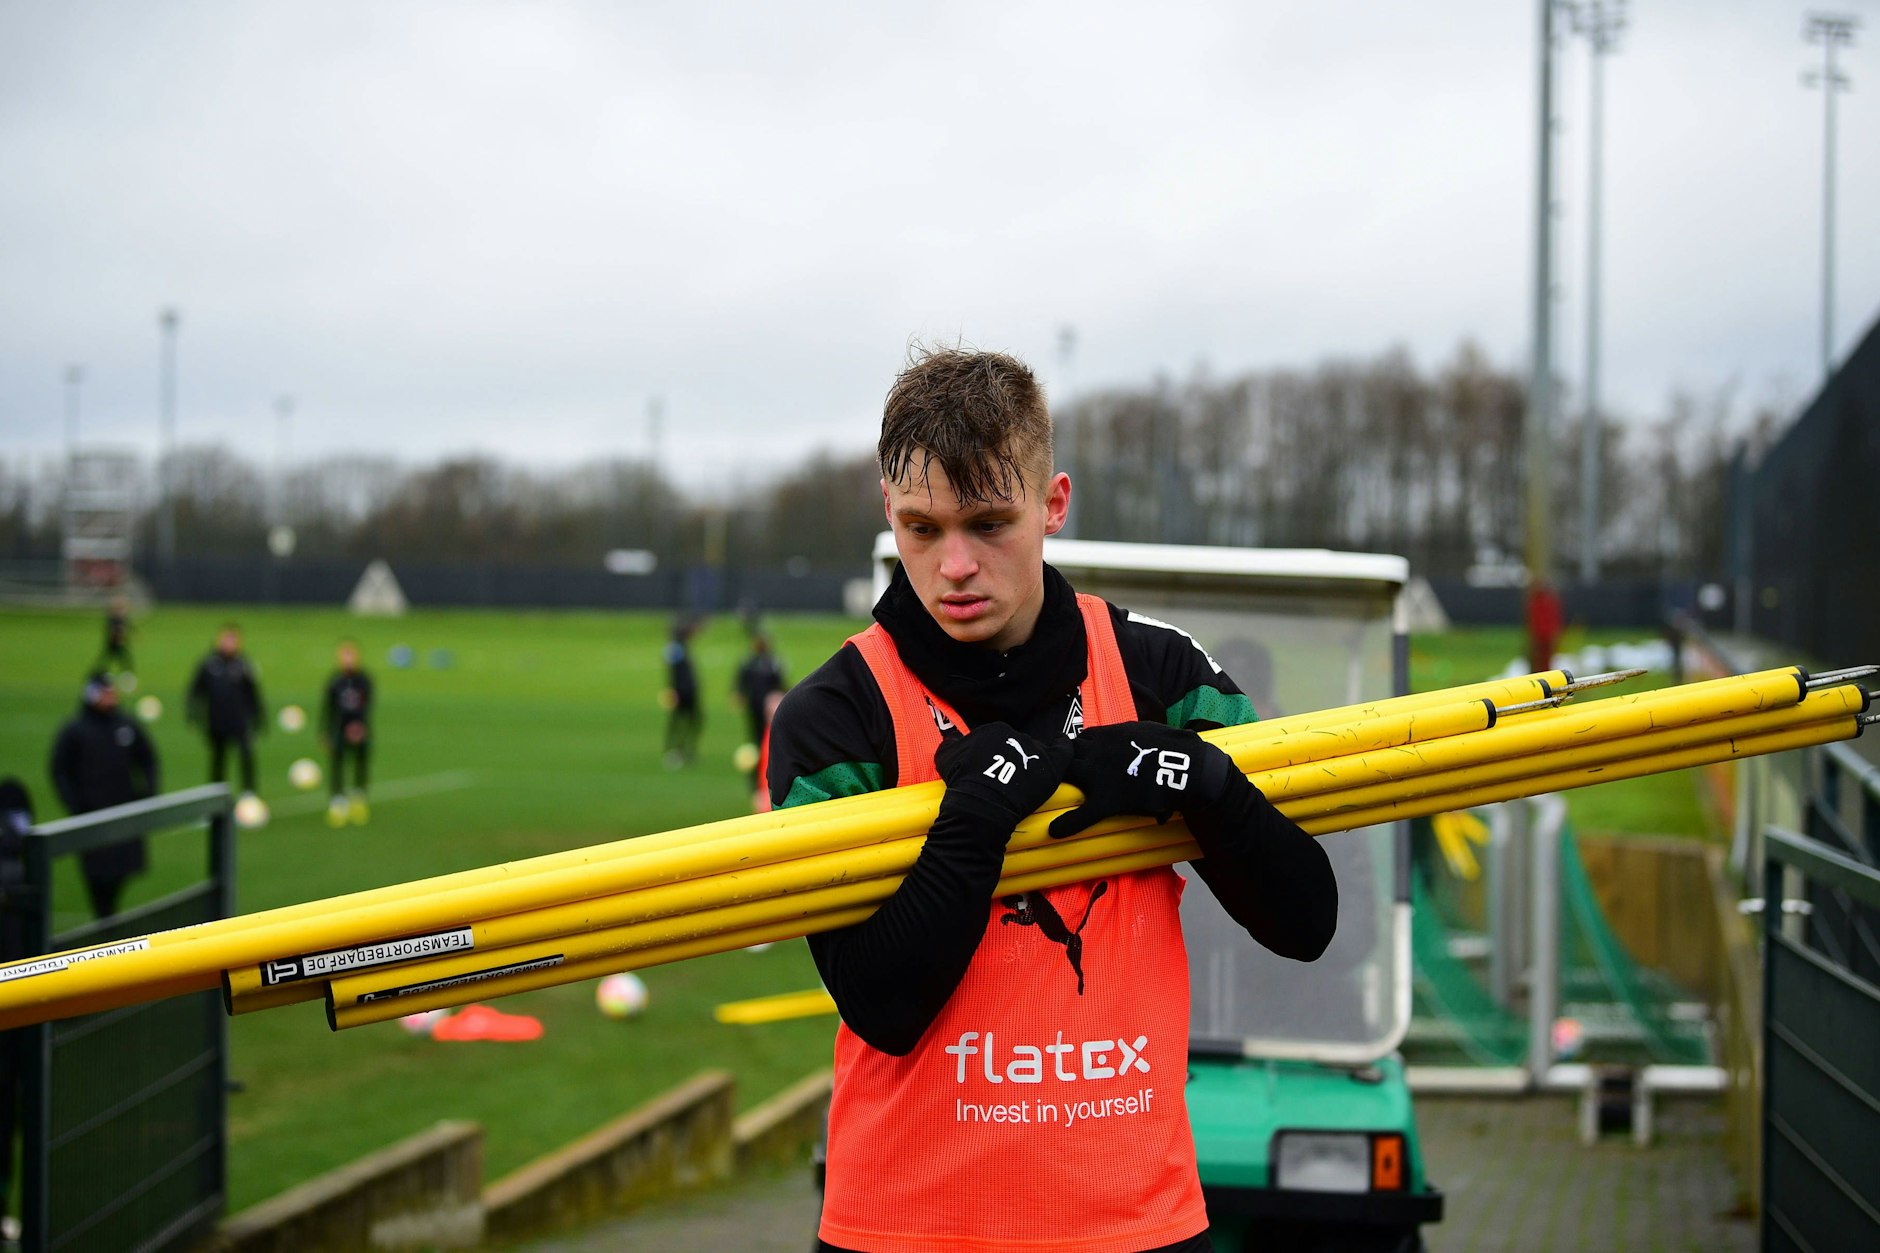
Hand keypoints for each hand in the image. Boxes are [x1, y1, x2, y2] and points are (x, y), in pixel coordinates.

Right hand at [933, 722, 1070, 837]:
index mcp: (994, 730)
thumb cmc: (962, 782)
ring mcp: (1034, 749)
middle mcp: (1015, 735)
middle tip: (1009, 778)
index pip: (1000, 739)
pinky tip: (1061, 747)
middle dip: (1014, 759)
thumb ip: (951, 742)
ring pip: (1037, 751)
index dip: (998, 755)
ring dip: (1034, 760)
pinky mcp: (1050, 765)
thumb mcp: (946, 757)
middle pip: (1018, 745)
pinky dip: (1064, 746)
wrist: (980, 802)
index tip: (995, 769)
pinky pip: (1063, 749)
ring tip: (1029, 776)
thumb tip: (953, 738)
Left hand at [1048, 722, 1235, 839]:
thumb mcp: (1148, 730)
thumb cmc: (1172, 747)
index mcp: (1107, 735)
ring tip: (1046, 790)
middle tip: (1049, 772)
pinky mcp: (1108, 799)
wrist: (1184, 765)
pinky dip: (1068, 823)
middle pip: (1065, 754)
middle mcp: (1098, 752)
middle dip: (1057, 762)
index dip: (1070, 749)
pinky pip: (1083, 813)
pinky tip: (1055, 831)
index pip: (1078, 739)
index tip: (1066, 755)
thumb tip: (1133, 734)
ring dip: (1058, 781)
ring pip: (1068, 775)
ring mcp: (1099, 775)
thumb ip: (1132, 733)